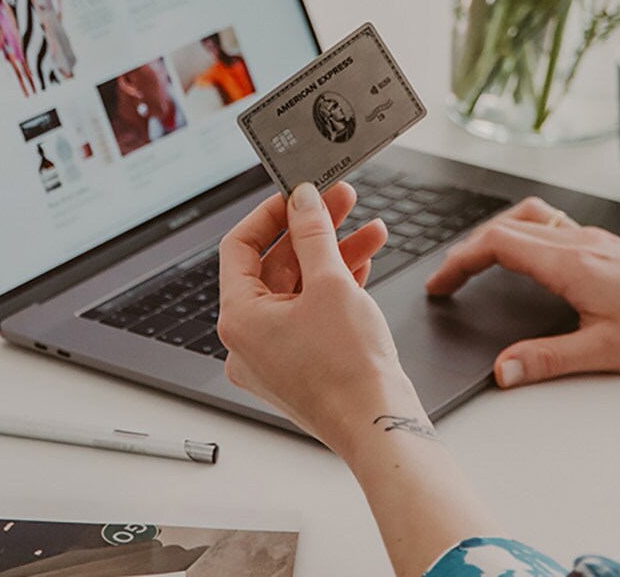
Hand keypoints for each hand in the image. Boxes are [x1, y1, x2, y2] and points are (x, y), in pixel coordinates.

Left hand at [218, 182, 420, 454]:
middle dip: (314, 231)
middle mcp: (247, 340)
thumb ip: (313, 233)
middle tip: (341, 201)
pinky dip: (333, 287)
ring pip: (298, 289)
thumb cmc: (350, 369)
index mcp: (239, 319)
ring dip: (333, 256)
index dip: (270, 214)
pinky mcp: (299, 366)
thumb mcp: (331, 284)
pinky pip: (309, 314)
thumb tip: (302, 200)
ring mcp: (272, 356)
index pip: (239, 247)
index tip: (297, 193)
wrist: (380, 425)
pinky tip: (364, 262)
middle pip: (274, 266)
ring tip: (370, 231)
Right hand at [426, 198, 619, 388]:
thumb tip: (502, 370)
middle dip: (470, 250)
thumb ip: (547, 359)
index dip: (461, 261)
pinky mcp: (611, 247)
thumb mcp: (605, 352)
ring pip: (533, 218)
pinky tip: (534, 258)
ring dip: (499, 233)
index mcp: (571, 262)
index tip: (441, 284)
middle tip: (449, 280)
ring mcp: (597, 240)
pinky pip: (556, 225)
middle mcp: (581, 242)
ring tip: (481, 259)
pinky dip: (528, 234)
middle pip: (508, 227)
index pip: (498, 244)